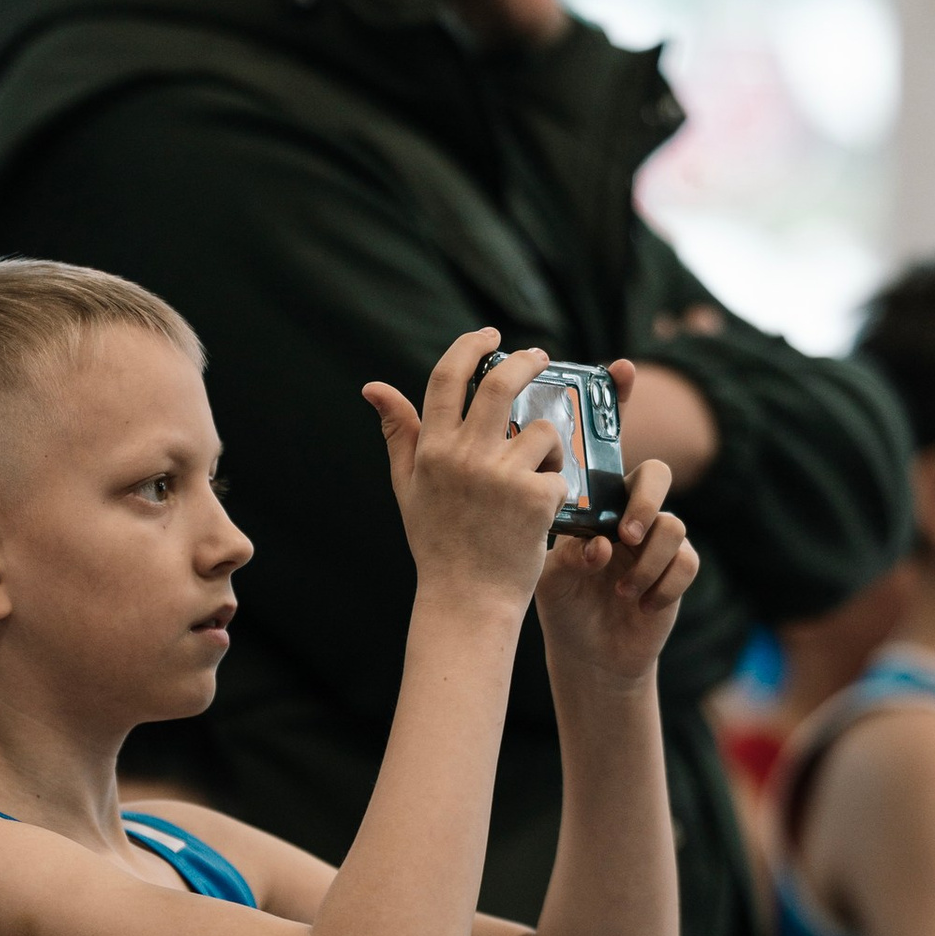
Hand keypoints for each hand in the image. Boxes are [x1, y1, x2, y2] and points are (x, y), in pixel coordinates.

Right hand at [361, 330, 583, 616]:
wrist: (468, 599)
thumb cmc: (439, 542)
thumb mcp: (409, 487)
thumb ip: (399, 434)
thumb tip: (374, 387)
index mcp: (432, 450)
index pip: (447, 378)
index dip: (469, 347)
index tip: (490, 336)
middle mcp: (464, 456)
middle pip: (501, 383)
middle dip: (526, 361)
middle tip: (539, 356)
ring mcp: (502, 476)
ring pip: (542, 430)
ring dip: (549, 444)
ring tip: (541, 468)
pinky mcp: (535, 498)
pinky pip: (560, 471)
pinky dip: (558, 485)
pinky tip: (544, 509)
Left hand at [536, 374, 698, 687]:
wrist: (584, 651)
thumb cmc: (558, 596)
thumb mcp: (540, 557)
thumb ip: (553, 530)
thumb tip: (579, 526)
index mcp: (594, 495)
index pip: (607, 440)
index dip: (618, 399)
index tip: (620, 367)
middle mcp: (629, 508)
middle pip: (655, 474)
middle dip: (644, 499)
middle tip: (624, 532)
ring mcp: (656, 539)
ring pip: (674, 523)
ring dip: (647, 555)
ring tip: (622, 583)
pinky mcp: (676, 572)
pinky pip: (686, 561)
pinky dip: (660, 584)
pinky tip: (637, 602)